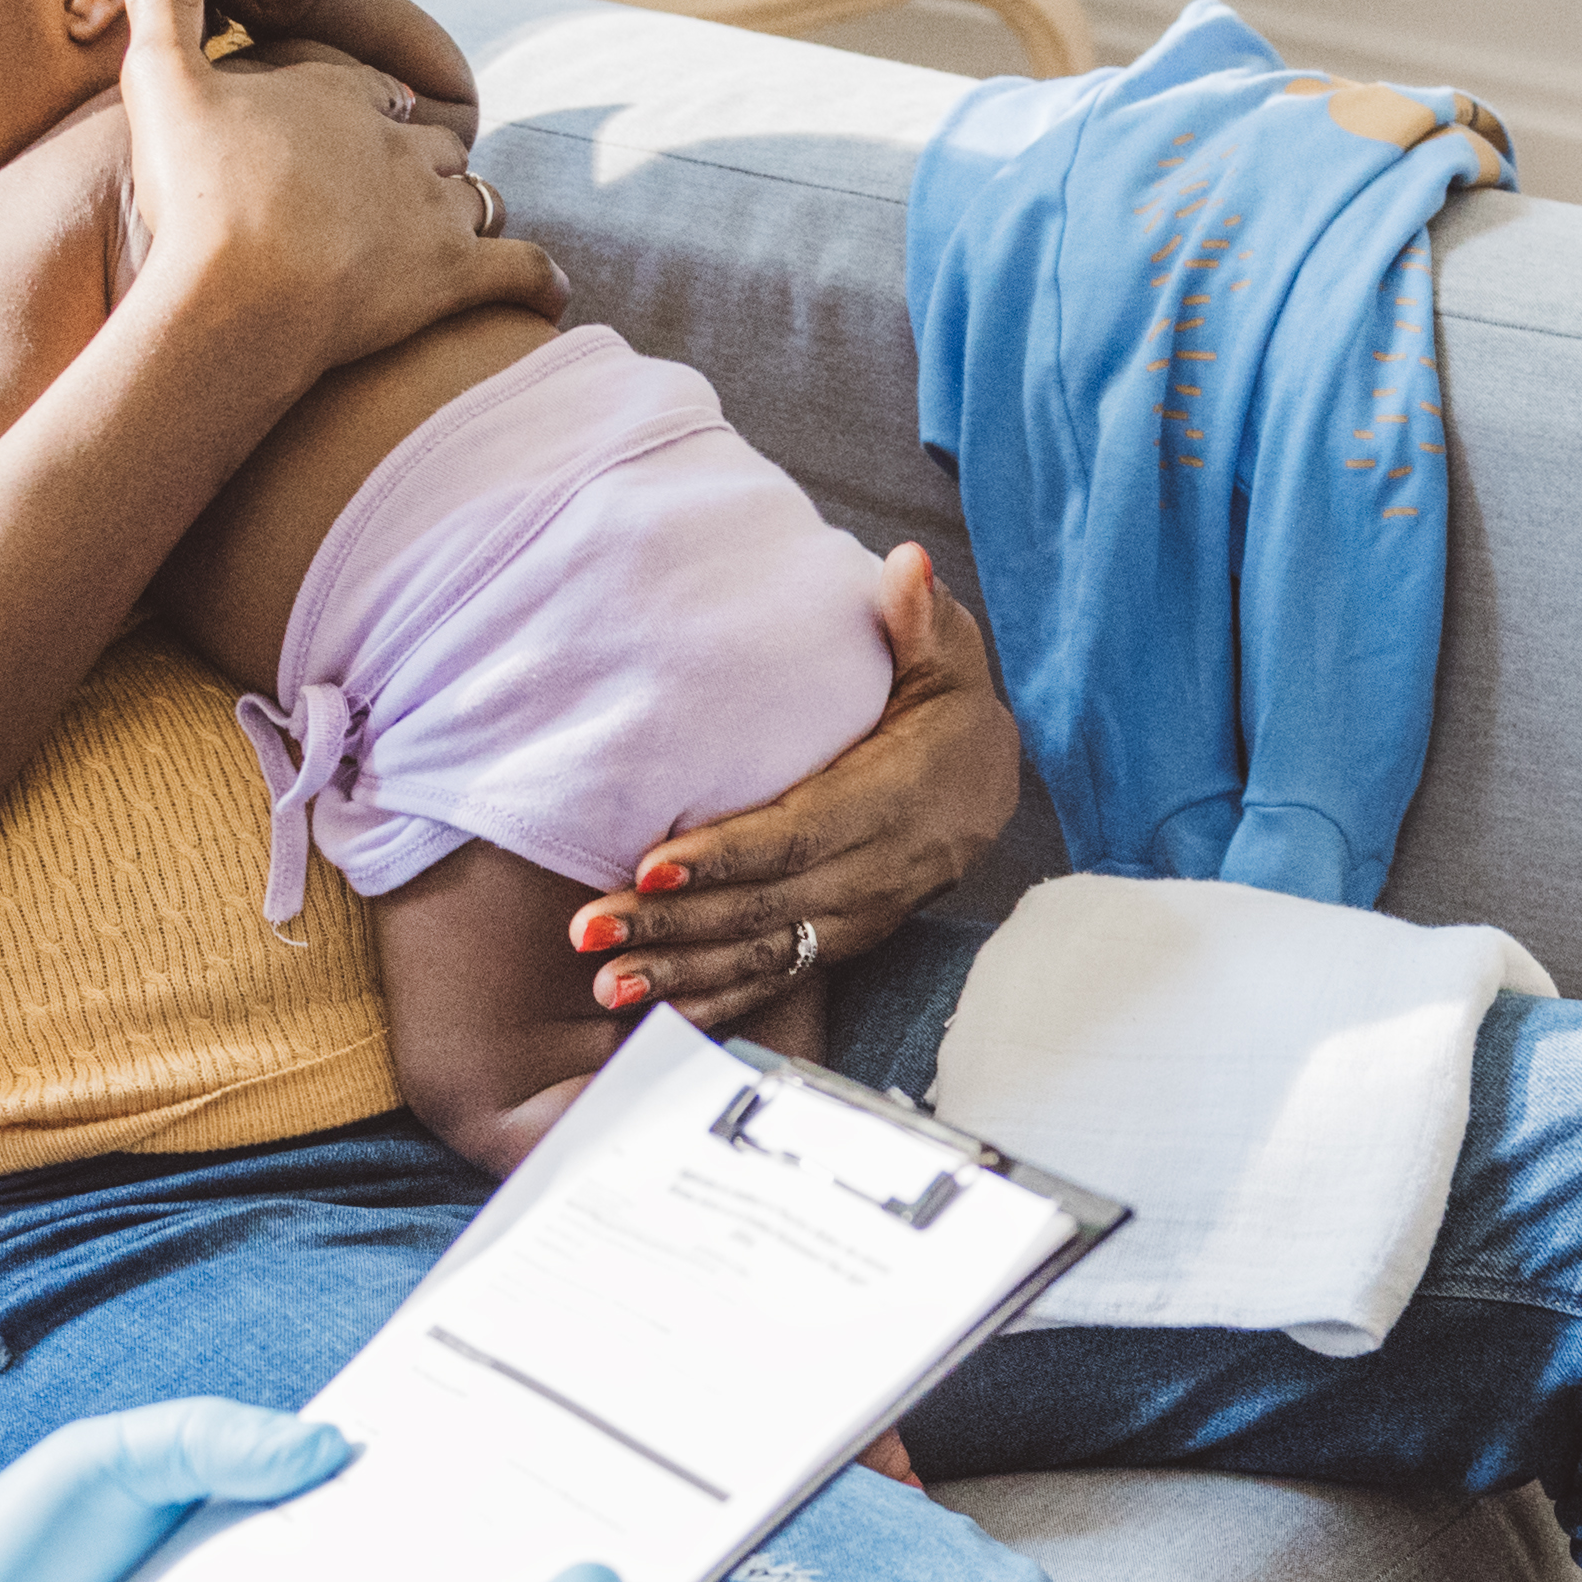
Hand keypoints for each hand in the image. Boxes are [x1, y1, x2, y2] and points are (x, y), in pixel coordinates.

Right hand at [112, 0, 544, 403]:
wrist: (234, 298)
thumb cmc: (193, 191)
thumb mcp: (161, 77)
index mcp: (337, 93)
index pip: (370, 88)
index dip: (361, 105)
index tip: (350, 122)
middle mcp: (398, 144)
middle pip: (426, 142)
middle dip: (415, 160)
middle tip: (392, 191)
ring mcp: (433, 211)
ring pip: (474, 197)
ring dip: (466, 211)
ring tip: (453, 234)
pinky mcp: (455, 278)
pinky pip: (521, 272)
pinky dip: (539, 282)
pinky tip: (548, 294)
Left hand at [585, 548, 1022, 1030]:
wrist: (990, 787)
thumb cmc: (948, 709)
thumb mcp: (947, 659)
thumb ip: (920, 618)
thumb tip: (906, 566)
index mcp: (887, 802)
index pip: (795, 836)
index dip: (724, 856)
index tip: (652, 866)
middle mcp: (871, 873)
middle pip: (762, 907)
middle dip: (674, 925)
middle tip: (591, 934)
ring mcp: (856, 917)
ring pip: (763, 954)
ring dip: (682, 973)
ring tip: (608, 982)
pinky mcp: (842, 942)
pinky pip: (777, 977)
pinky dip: (717, 1000)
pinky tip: (656, 1015)